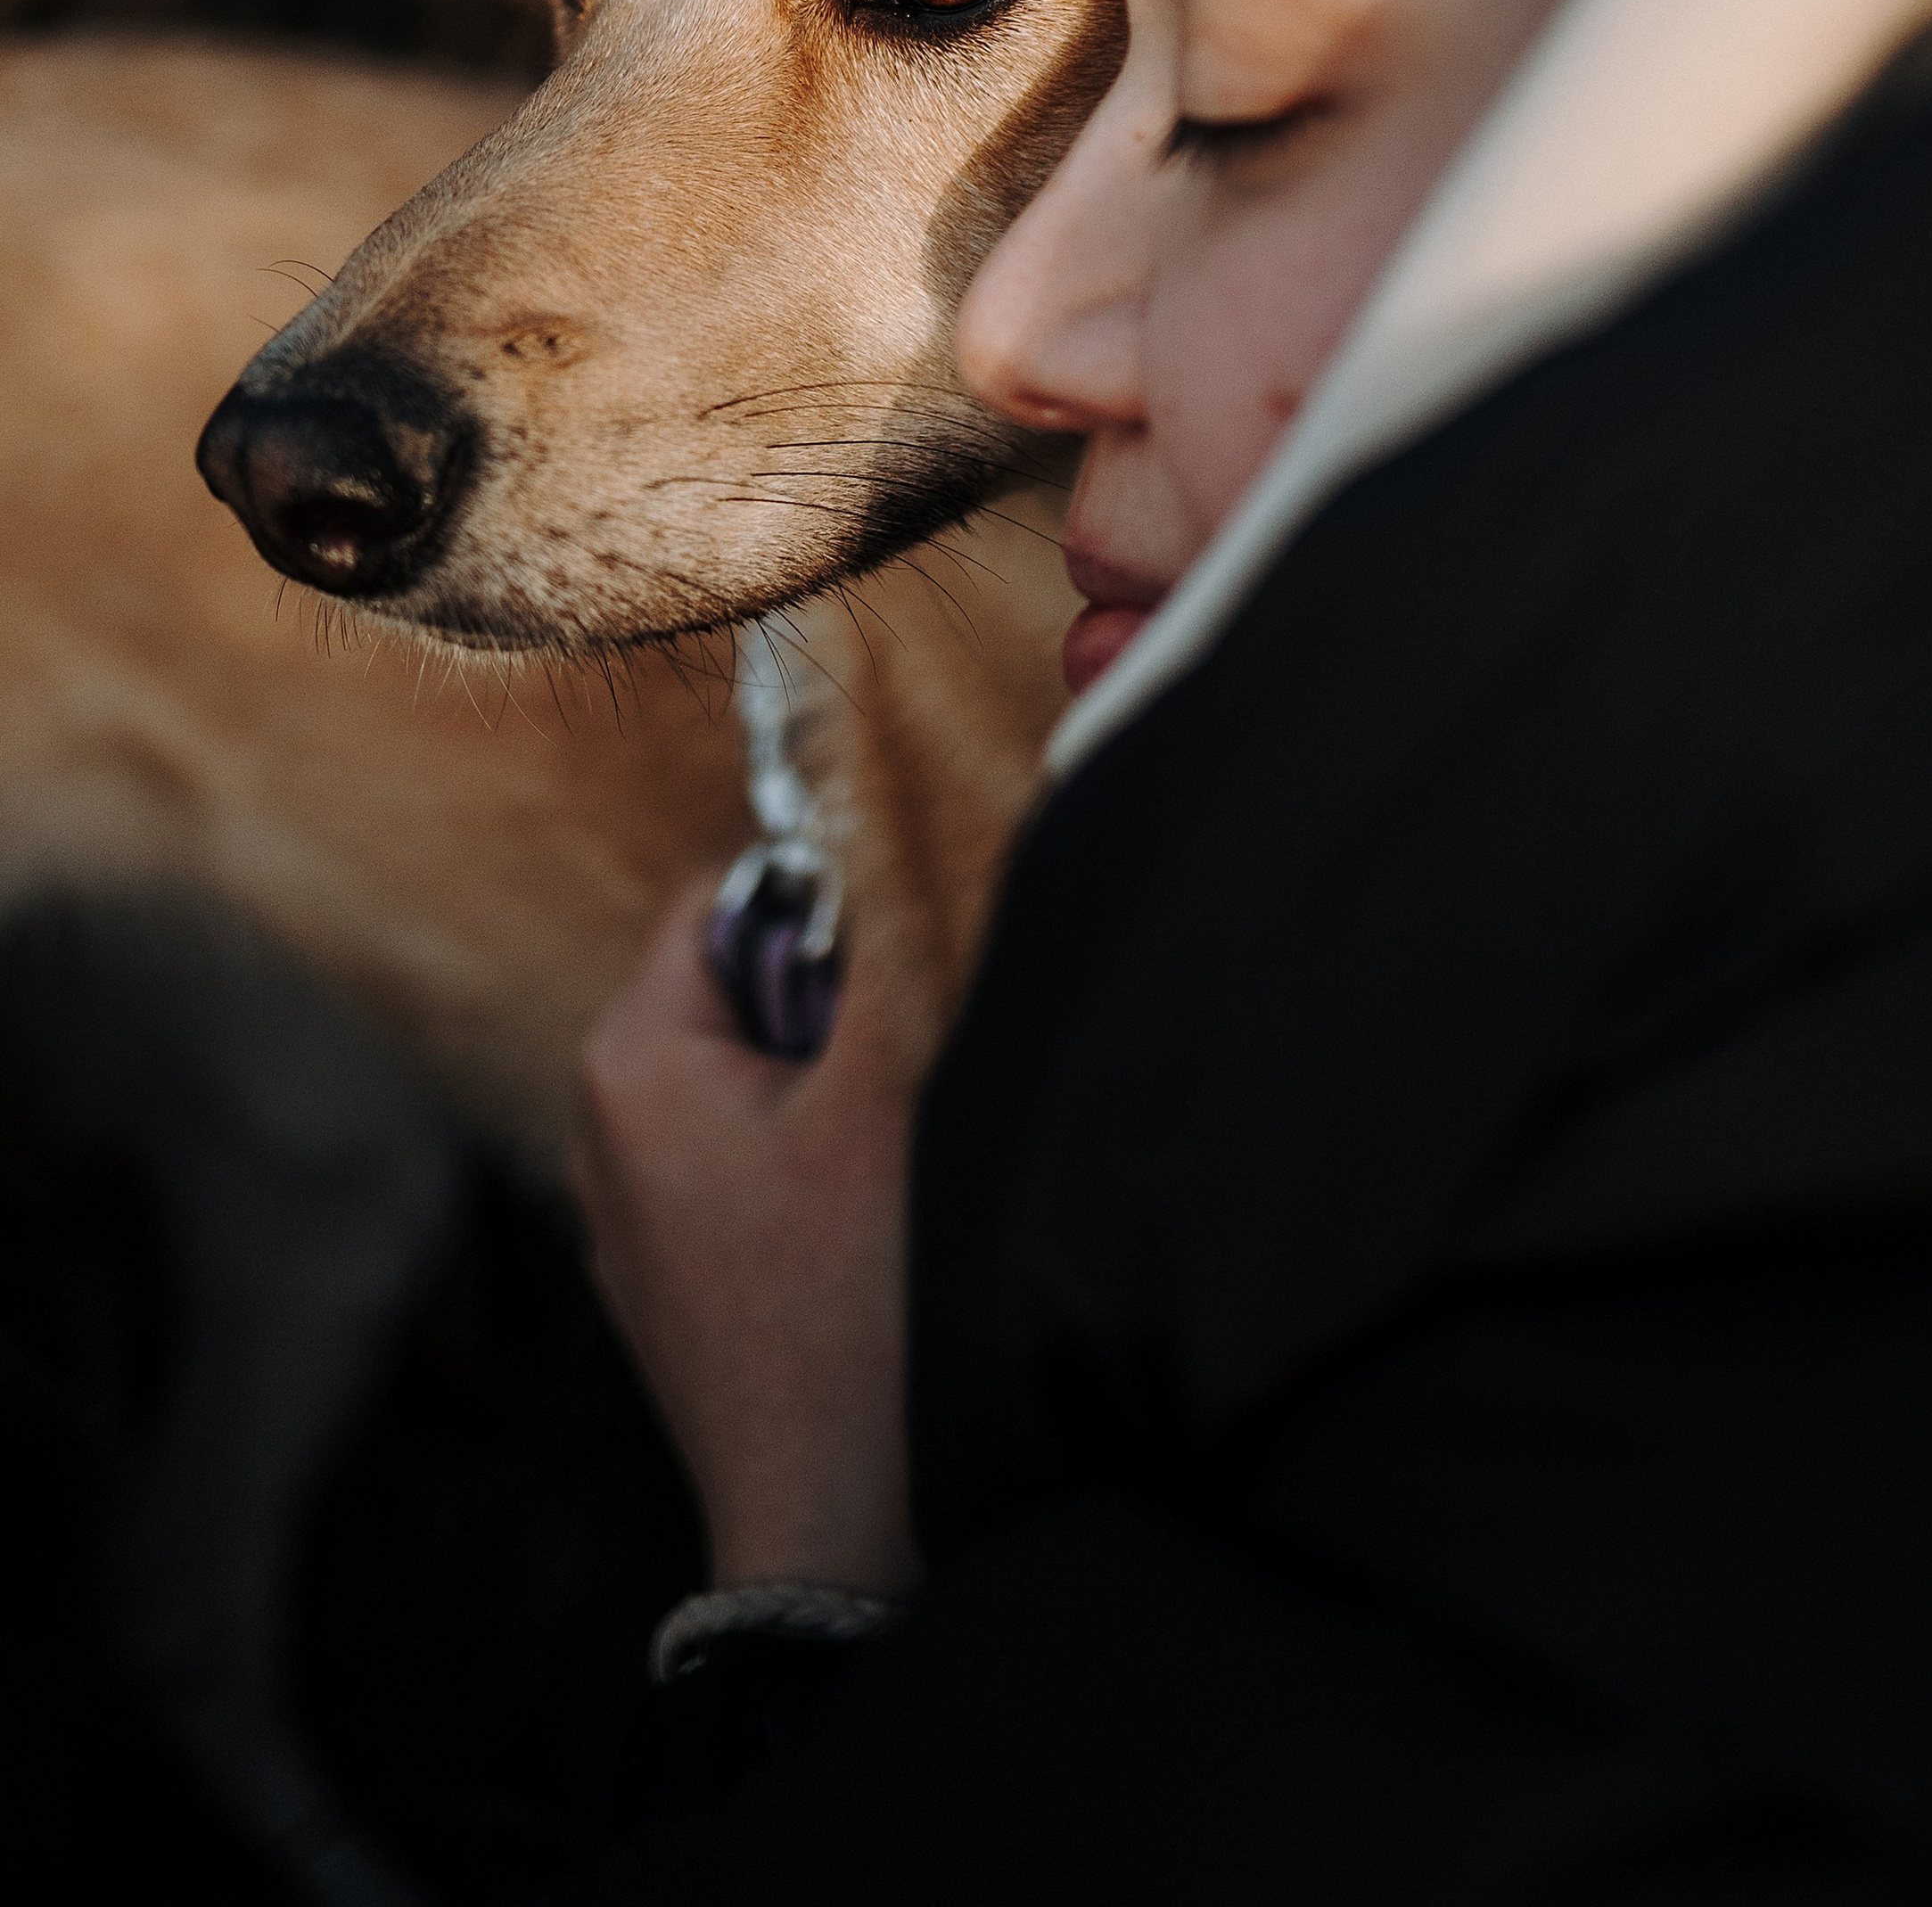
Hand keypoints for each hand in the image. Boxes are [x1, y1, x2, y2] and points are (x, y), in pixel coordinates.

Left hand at [572, 881, 919, 1592]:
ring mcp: (641, 1227)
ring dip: (847, 1092)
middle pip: (752, 987)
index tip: (913, 958)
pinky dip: (826, 1174)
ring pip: (766, 1083)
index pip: (736, 894)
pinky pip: (760, 1174)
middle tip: (914, 1072)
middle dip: (845, 1005)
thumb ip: (889, 928)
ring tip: (901, 1163)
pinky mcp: (687, 1296)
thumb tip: (898, 805)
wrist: (843, 1537)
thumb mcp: (889, 1083)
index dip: (837, 901)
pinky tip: (877, 1239)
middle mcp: (606, 1135)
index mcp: (629, 1061)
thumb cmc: (858, 1307)